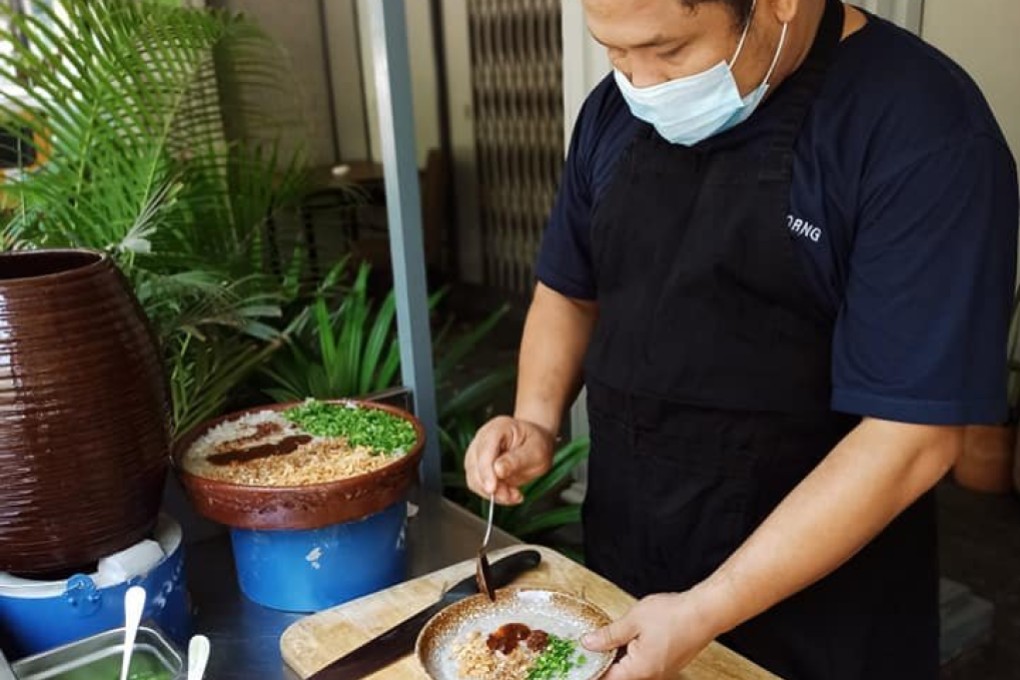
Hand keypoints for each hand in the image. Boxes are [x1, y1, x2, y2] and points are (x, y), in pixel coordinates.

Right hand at [464, 416, 554, 504]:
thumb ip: (517, 460)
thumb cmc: (536, 444)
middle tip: (512, 496)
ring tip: (513, 495)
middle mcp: (482, 438)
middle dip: (491, 486)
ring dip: (492, 493)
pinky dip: (492, 494)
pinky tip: (508, 494)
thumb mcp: (535, 452)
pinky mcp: (477, 467)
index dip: (486, 470)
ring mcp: (477, 452)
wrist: (535, 445)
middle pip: (475, 466)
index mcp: (497, 428)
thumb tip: (498, 470)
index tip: (492, 488)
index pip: (485, 449)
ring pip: (473, 478)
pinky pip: (477, 485)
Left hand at [582, 591, 722, 679]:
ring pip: (632, 670)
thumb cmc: (674, 615)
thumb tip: (588, 643)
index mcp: (640, 669)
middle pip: (620, 675)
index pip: (607, 678)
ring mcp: (661, 671)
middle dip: (604, 664)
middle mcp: (652, 675)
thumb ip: (609, 635)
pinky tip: (627, 640)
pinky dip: (632, 655)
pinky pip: (644, 664)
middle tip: (589, 650)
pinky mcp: (668, 662)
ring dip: (618, 659)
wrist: (706, 612)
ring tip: (605, 642)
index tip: (579, 664)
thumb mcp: (633, 620)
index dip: (591, 670)